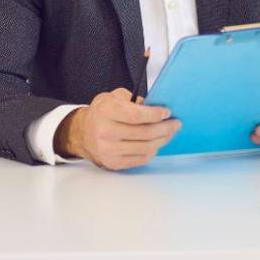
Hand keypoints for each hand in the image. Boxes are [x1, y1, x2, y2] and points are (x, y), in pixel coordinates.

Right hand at [55, 88, 180, 170]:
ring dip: (162, 139)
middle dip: (165, 128)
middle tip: (175, 123)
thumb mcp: (114, 97)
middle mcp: (105, 132)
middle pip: (145, 133)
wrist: (83, 133)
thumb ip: (134, 99)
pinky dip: (153, 150)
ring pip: (146, 148)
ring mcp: (108, 150)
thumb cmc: (103, 112)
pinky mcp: (114, 163)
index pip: (136, 115)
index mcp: (106, 111)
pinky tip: (157, 142)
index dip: (155, 114)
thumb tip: (157, 106)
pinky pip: (141, 159)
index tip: (167, 112)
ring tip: (169, 132)